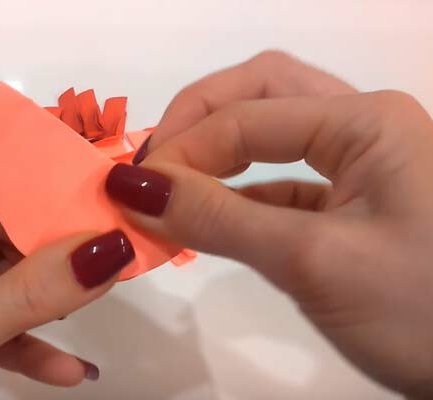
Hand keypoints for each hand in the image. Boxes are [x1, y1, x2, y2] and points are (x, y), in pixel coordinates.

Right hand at [106, 51, 432, 397]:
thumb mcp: (312, 260)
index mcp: (365, 120)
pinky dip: (239, 196)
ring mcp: (365, 166)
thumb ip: (218, 218)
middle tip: (148, 168)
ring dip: (215, 157)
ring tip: (165, 190)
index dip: (181, 149)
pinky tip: (208, 220)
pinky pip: (285, 183)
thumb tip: (131, 187)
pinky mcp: (357, 207)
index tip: (129, 193)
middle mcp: (365, 126)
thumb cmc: (420, 309)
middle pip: (259, 95)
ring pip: (271, 136)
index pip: (245, 115)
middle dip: (197, 123)